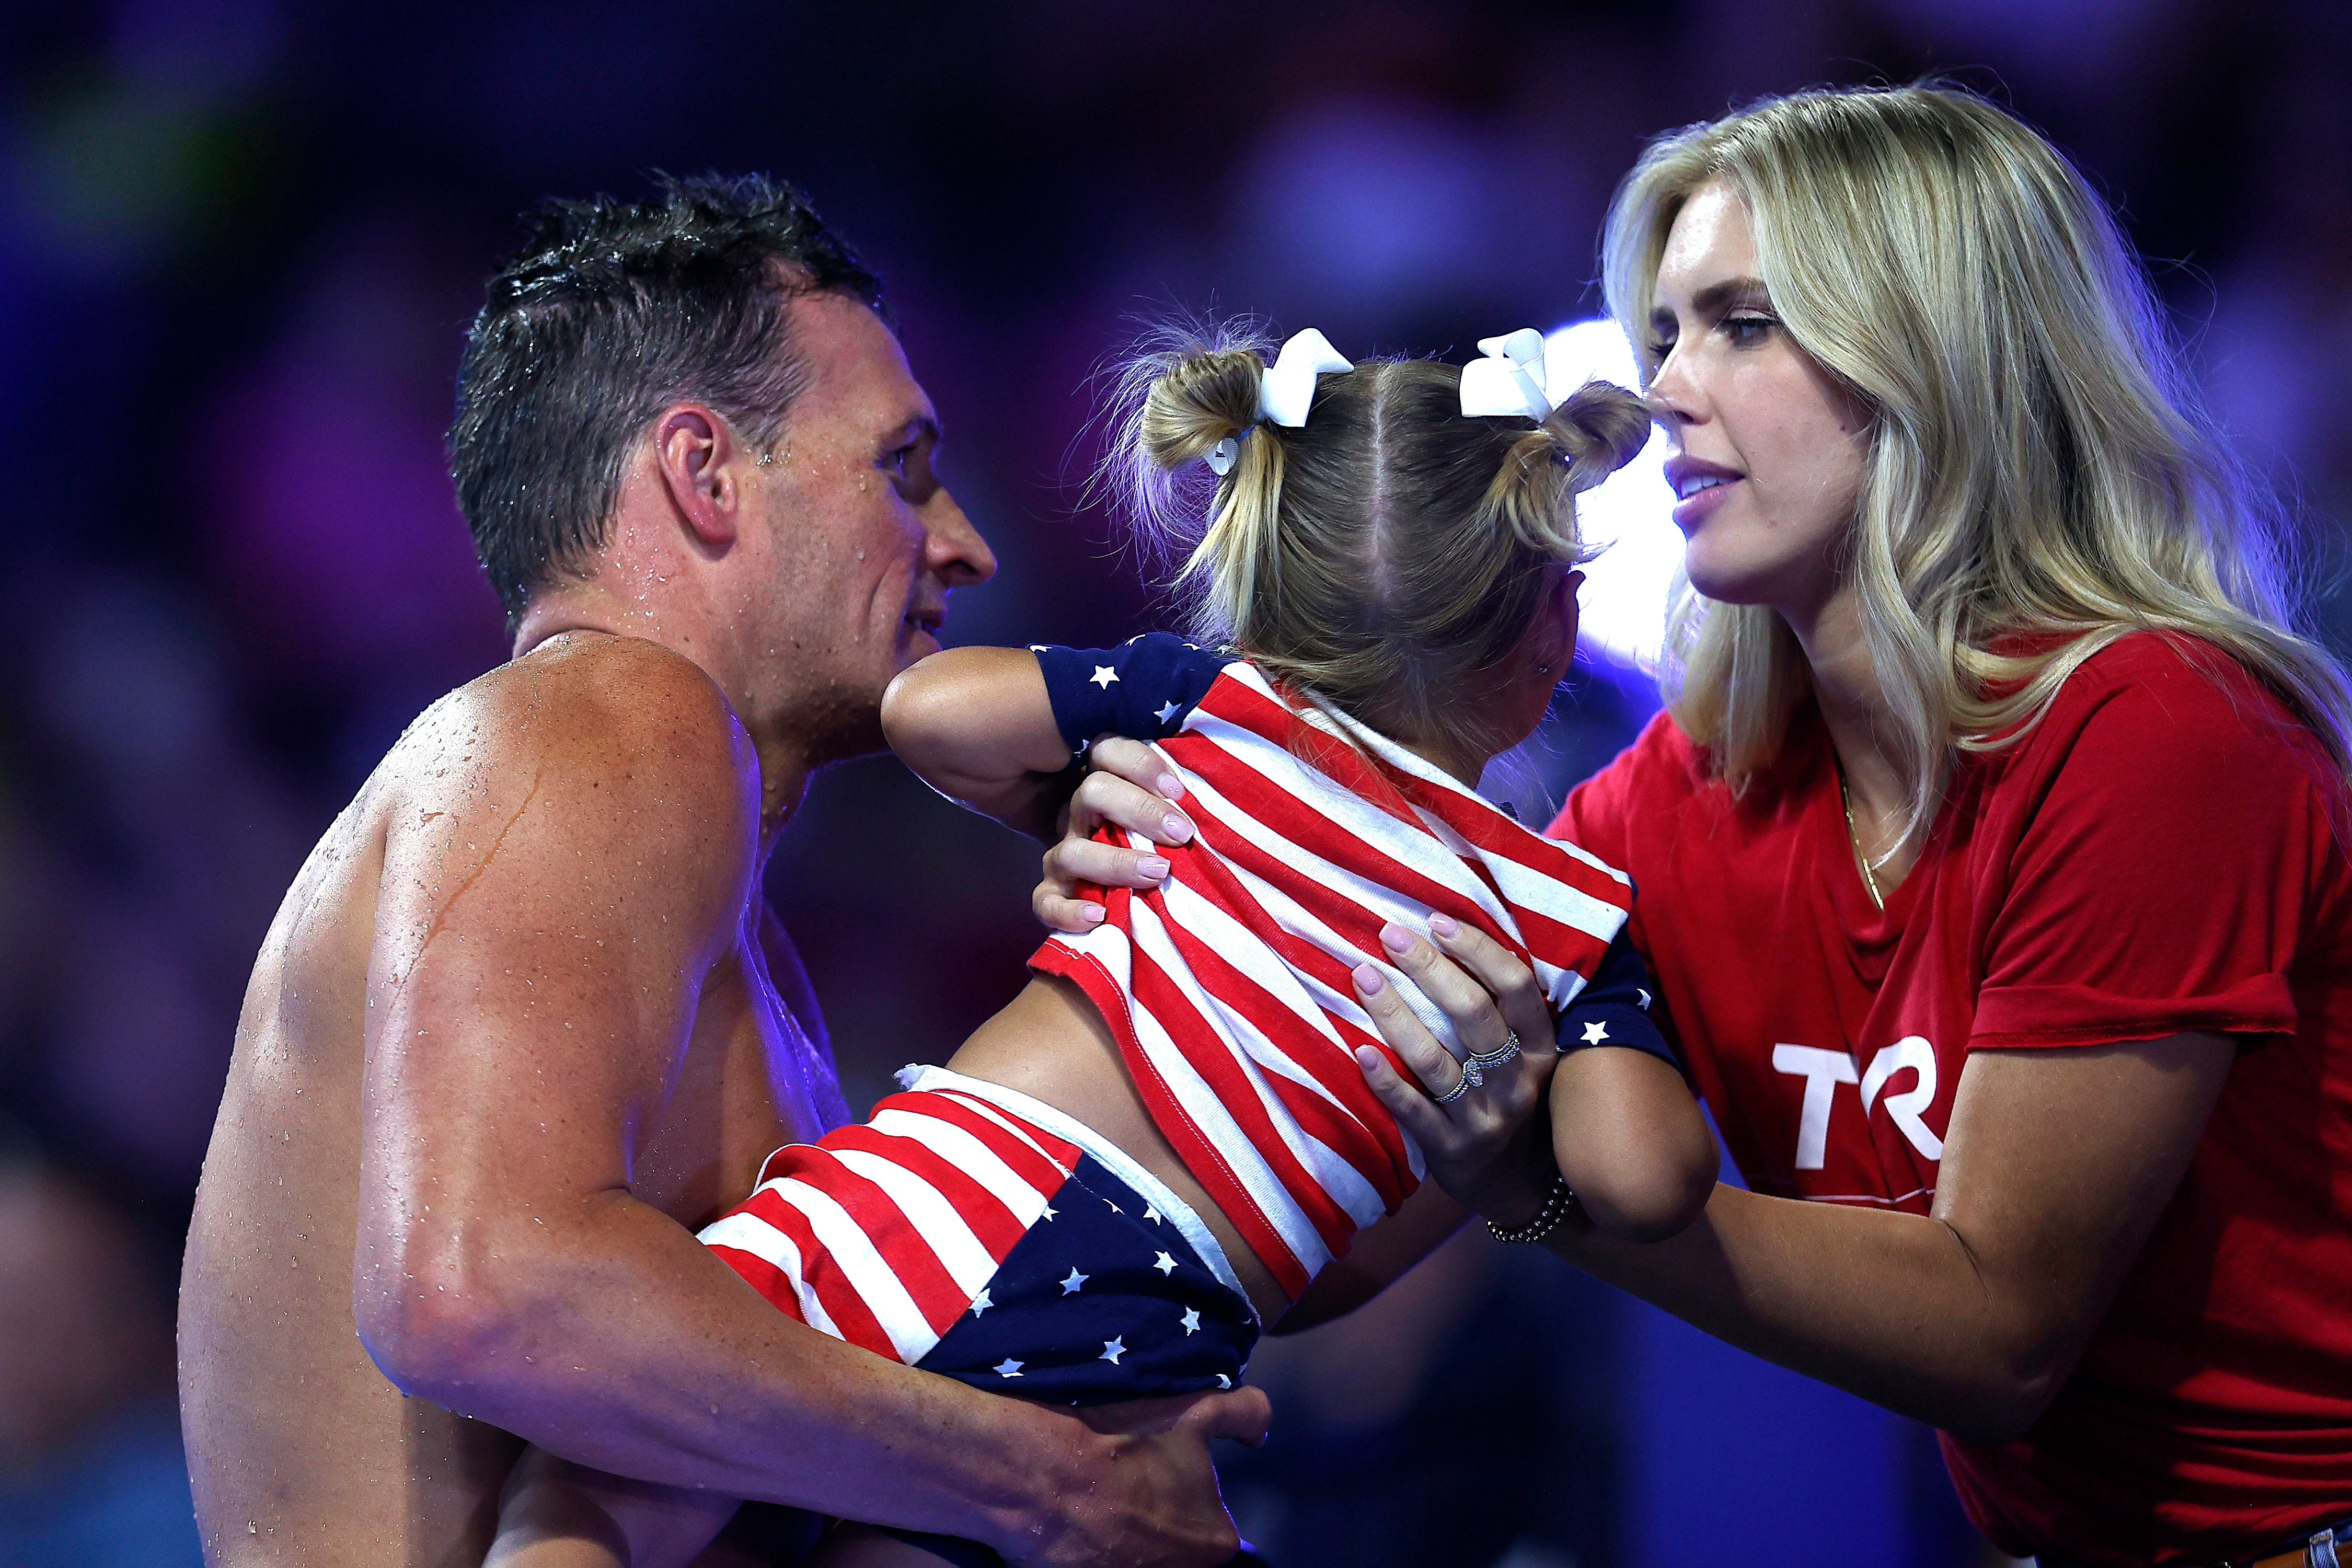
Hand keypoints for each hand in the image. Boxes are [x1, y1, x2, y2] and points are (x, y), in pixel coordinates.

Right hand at [1005, 1386, 1270, 1567]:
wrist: (1041, 1472)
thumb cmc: (1124, 1440)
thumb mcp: (1196, 1409)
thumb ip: (1243, 1414)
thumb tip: (1260, 1431)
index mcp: (1215, 1542)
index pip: (1210, 1520)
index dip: (1183, 1486)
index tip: (1156, 1463)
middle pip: (1172, 1540)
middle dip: (1153, 1511)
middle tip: (1124, 1476)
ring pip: (1135, 1551)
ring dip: (1121, 1528)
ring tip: (1095, 1493)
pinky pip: (1099, 1558)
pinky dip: (1091, 1542)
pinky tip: (1074, 1515)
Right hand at [1033, 737, 1195, 932]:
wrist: (1131, 898)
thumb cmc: (1161, 847)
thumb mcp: (1168, 819)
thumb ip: (1179, 806)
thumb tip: (1214, 802)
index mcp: (1104, 785)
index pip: (1109, 751)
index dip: (1141, 765)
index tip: (1179, 791)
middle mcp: (1078, 815)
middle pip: (1091, 792)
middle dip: (1139, 810)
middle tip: (1181, 833)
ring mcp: (1063, 856)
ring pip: (1072, 851)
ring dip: (1115, 862)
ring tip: (1156, 872)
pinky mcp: (1052, 896)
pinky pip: (1046, 903)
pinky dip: (1068, 911)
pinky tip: (1098, 916)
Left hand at [1348, 916, 1561, 1226]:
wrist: (1516, 1186)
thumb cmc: (1509, 1098)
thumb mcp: (1524, 1057)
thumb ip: (1501, 1010)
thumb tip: (1448, 935)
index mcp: (1539, 1049)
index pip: (1516, 986)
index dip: (1478, 949)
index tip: (1436, 920)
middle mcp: (1516, 1082)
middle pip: (1473, 1015)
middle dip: (1429, 969)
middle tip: (1390, 935)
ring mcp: (1484, 1119)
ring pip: (1437, 1059)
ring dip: (1396, 1014)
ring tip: (1362, 976)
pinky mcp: (1451, 1150)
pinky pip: (1414, 1110)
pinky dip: (1385, 1080)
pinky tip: (1358, 1050)